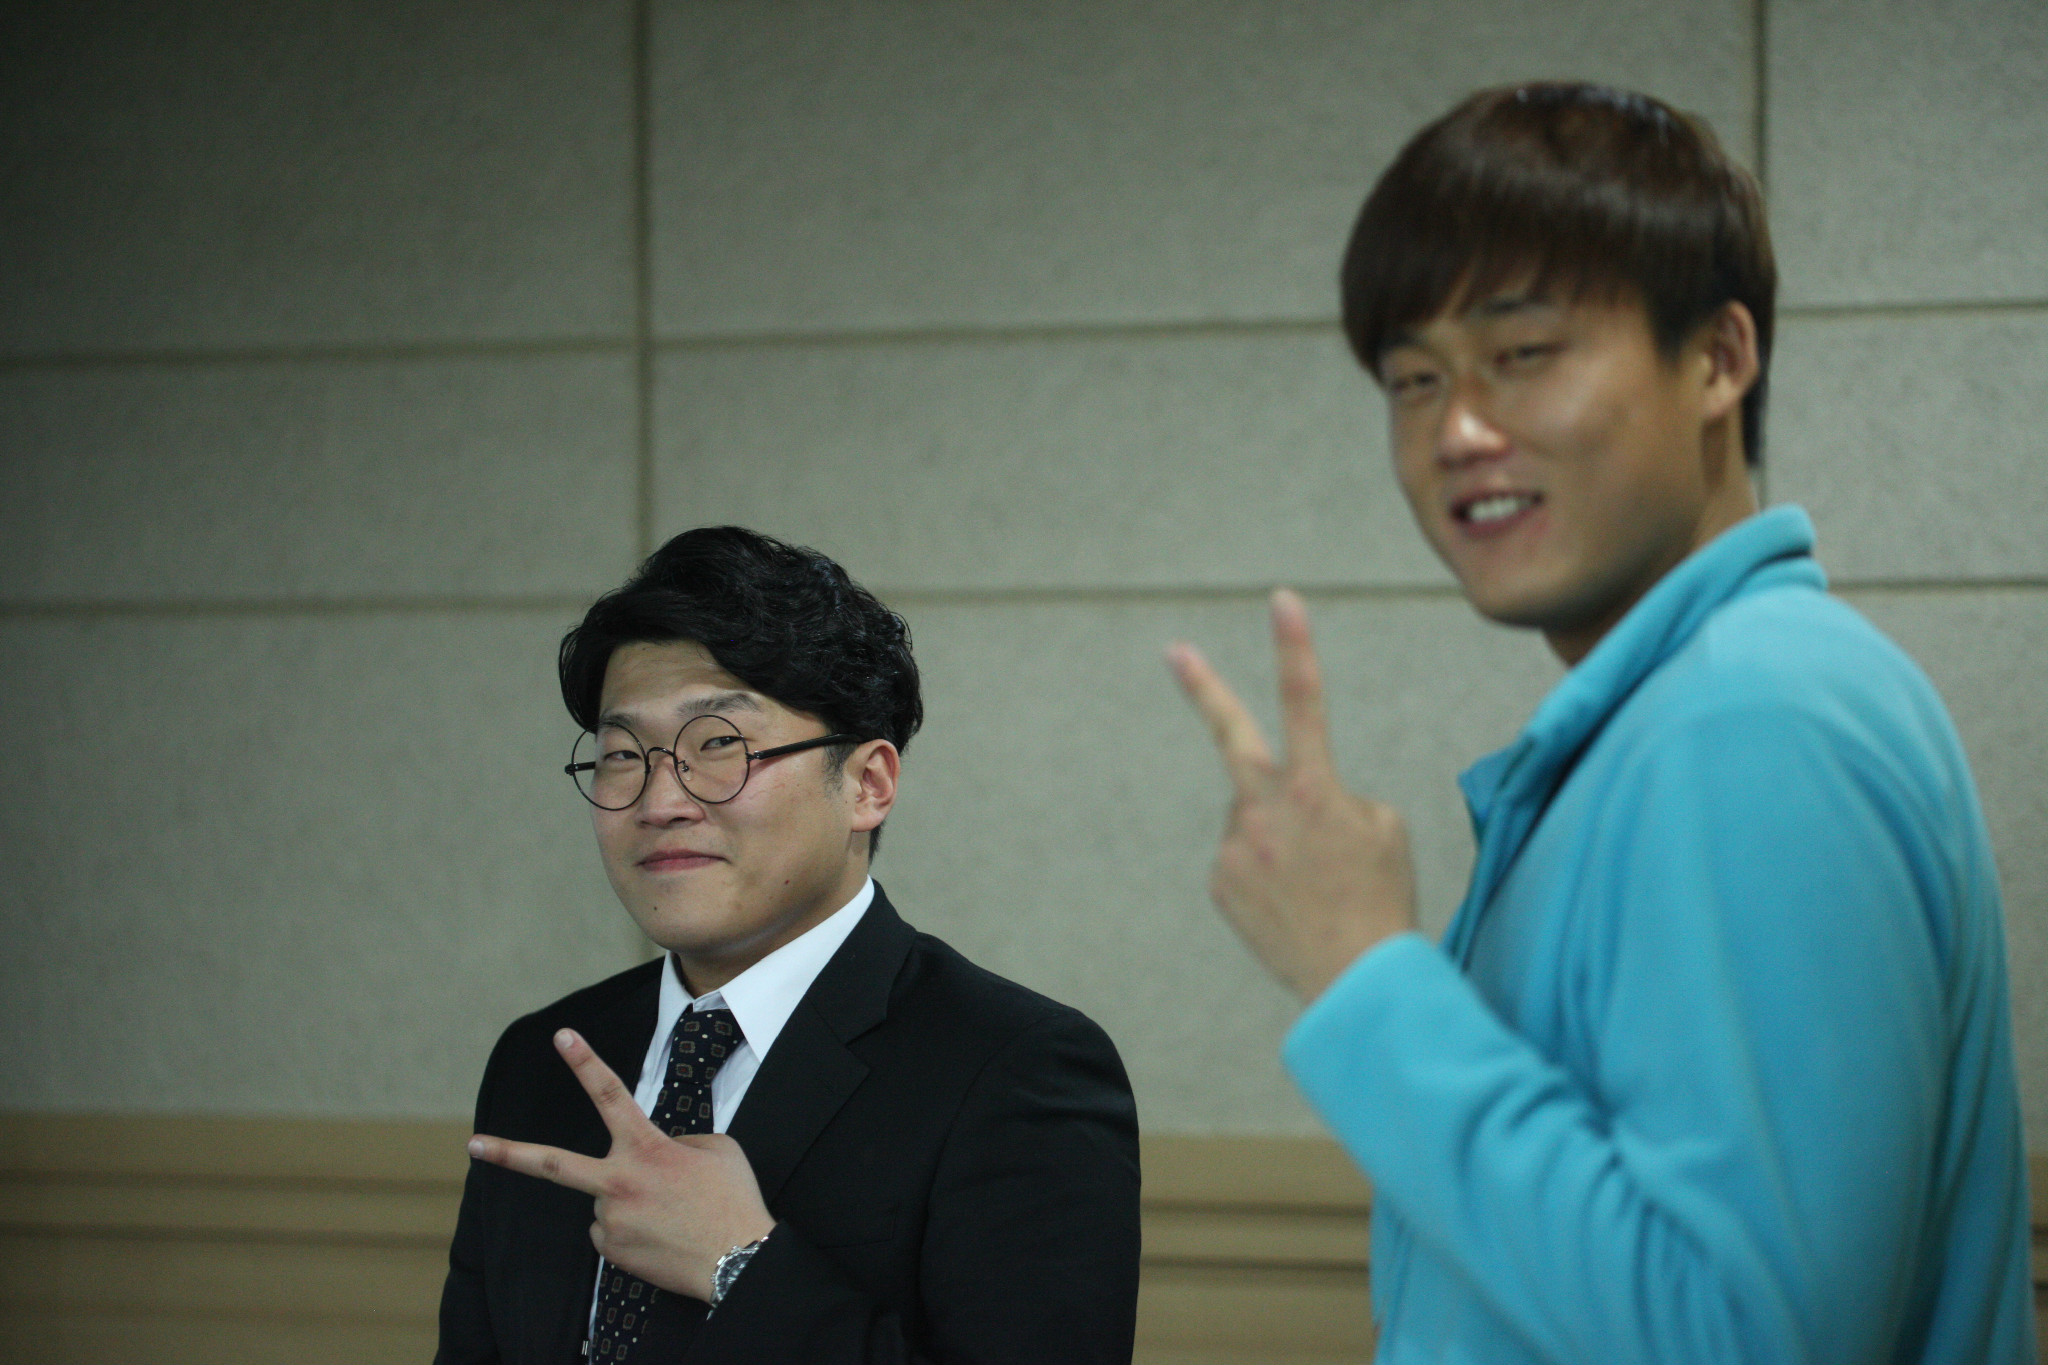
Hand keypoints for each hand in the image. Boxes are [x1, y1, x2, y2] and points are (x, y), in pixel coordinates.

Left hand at [466, 1028, 774, 1301]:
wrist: (740, 1262)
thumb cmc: (733, 1201)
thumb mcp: (716, 1150)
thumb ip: (679, 1141)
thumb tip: (657, 1152)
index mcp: (647, 1149)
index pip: (610, 1093)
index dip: (584, 1061)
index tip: (562, 1035)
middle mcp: (619, 1182)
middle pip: (551, 1164)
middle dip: (507, 1153)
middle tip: (472, 1145)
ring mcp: (611, 1219)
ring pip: (605, 1200)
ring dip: (630, 1201)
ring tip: (672, 1215)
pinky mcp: (611, 1251)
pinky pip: (612, 1231)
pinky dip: (632, 1229)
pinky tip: (662, 1235)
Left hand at [1168, 589, 1417, 1001]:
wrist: (1356, 982)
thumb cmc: (1381, 898)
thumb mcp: (1383, 828)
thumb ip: (1333, 794)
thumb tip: (1292, 799)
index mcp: (1318, 790)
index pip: (1306, 701)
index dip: (1294, 647)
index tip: (1281, 600)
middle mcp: (1267, 812)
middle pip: (1231, 735)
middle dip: (1203, 687)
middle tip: (1175, 649)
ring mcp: (1236, 848)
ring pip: (1252, 815)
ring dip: (1277, 833)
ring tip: (1312, 882)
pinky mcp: (1219, 882)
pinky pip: (1242, 856)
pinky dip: (1264, 869)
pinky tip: (1290, 901)